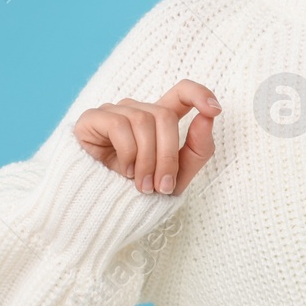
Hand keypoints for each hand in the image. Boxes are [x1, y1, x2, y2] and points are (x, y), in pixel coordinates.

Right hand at [74, 78, 219, 195]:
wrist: (100, 213)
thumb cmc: (138, 193)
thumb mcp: (178, 176)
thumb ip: (198, 149)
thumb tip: (209, 117)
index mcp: (159, 120)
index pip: (182, 92)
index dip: (199, 93)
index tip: (214, 110)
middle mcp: (137, 111)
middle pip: (165, 115)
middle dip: (169, 155)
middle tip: (163, 186)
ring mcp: (114, 112)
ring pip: (144, 121)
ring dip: (148, 160)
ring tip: (142, 186)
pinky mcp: (91, 119)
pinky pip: (119, 125)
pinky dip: (128, 153)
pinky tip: (124, 172)